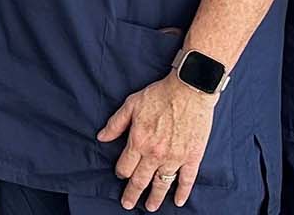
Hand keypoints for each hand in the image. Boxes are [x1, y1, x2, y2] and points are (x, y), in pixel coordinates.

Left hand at [97, 74, 215, 209]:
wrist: (189, 89)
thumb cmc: (160, 94)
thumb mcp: (131, 104)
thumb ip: (115, 123)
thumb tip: (101, 137)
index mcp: (138, 141)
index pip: (125, 166)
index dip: (121, 172)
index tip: (121, 174)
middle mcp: (155, 154)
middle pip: (140, 180)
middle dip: (132, 193)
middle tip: (127, 203)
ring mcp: (174, 157)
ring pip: (161, 184)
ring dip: (154, 198)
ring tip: (149, 207)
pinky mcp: (192, 156)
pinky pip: (187, 180)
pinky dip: (182, 192)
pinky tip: (178, 201)